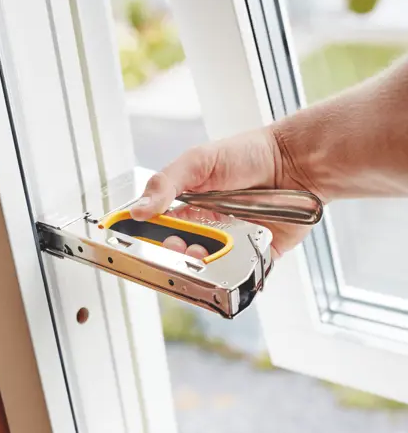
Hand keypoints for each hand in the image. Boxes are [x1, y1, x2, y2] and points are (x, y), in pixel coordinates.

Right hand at [130, 127, 322, 258]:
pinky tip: (230, 270)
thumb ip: (166, 184)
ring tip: (202, 254)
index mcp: (189, 206)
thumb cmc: (248, 154)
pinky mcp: (259, 255)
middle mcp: (209, 228)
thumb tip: (137, 210)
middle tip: (178, 247)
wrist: (295, 160)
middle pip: (184, 254)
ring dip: (203, 267)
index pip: (162, 230)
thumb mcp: (198, 161)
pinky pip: (245, 275)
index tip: (148, 242)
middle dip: (177, 256)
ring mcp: (234, 243)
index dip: (153, 240)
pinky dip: (238, 278)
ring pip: (211, 268)